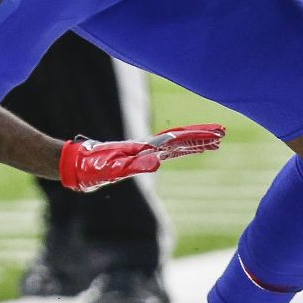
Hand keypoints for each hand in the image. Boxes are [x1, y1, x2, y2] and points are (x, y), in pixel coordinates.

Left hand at [59, 124, 226, 192]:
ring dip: (196, 142)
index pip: (177, 140)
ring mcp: (147, 151)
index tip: (216, 135)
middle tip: (223, 134)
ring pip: (177, 144)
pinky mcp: (143, 158)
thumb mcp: (113, 169)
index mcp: (146, 148)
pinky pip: (169, 151)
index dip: (197, 137)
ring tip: (216, 141)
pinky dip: (184, 149)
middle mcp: (149, 147)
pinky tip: (191, 149)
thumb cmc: (94, 168)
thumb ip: (132, 166)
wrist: (79, 166)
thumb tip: (156, 163)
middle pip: (181, 139)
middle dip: (202, 136)